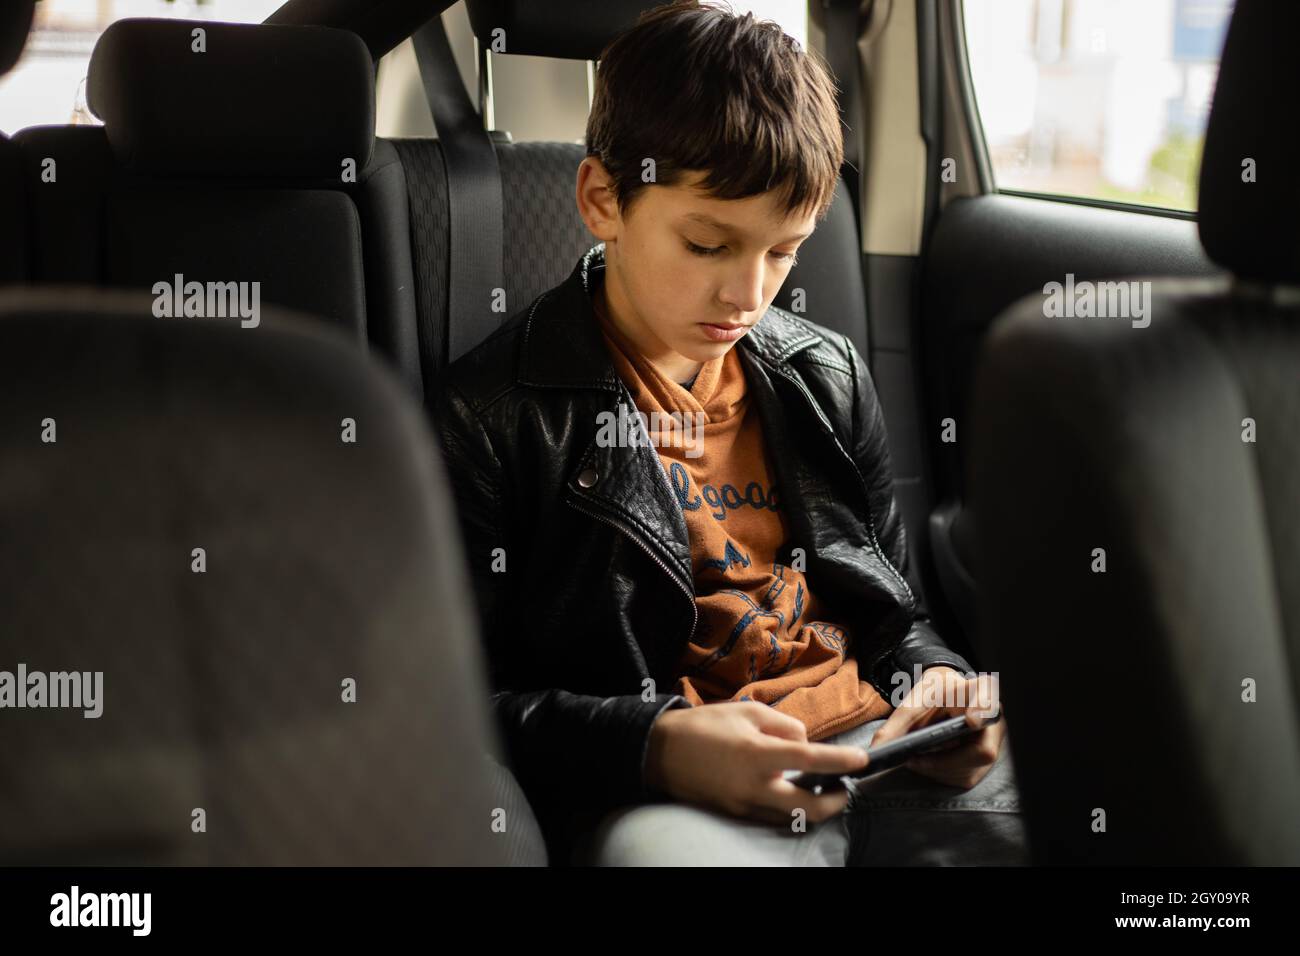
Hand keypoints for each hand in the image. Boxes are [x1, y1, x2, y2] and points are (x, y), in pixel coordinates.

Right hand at [644, 701, 870, 825]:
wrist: (659, 751)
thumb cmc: (704, 726)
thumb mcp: (746, 711)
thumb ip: (782, 725)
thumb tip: (805, 743)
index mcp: (758, 754)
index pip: (811, 760)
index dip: (841, 761)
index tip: (862, 759)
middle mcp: (754, 786)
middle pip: (808, 808)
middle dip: (834, 802)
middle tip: (843, 787)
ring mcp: (744, 805)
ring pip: (791, 818)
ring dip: (812, 808)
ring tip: (821, 789)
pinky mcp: (735, 813)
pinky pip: (771, 816)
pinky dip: (789, 809)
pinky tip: (791, 792)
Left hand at [869, 666, 1004, 789]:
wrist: (946, 695)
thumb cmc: (933, 694)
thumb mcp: (913, 700)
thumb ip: (896, 724)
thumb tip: (875, 751)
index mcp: (979, 692)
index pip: (989, 699)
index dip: (984, 711)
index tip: (972, 720)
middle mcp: (994, 720)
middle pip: (981, 750)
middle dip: (942, 760)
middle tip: (912, 759)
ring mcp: (993, 742)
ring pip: (971, 769)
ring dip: (937, 770)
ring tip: (914, 760)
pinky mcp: (985, 762)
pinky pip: (965, 778)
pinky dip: (941, 774)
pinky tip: (926, 763)